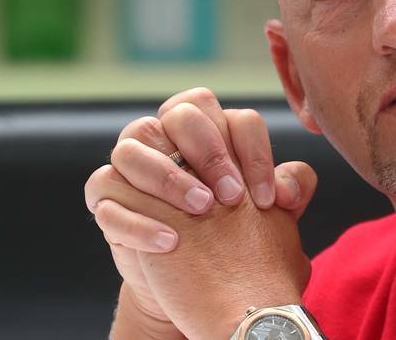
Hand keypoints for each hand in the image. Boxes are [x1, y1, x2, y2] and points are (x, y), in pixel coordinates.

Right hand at [84, 88, 317, 322]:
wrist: (195, 280)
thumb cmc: (235, 233)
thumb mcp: (270, 214)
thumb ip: (289, 191)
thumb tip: (289, 187)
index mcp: (209, 129)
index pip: (230, 115)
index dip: (253, 151)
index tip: (268, 199)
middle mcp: (165, 135)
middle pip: (179, 114)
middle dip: (210, 152)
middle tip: (232, 196)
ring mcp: (130, 164)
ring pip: (133, 147)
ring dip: (169, 177)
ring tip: (201, 210)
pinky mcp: (105, 197)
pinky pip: (105, 191)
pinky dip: (138, 219)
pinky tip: (171, 242)